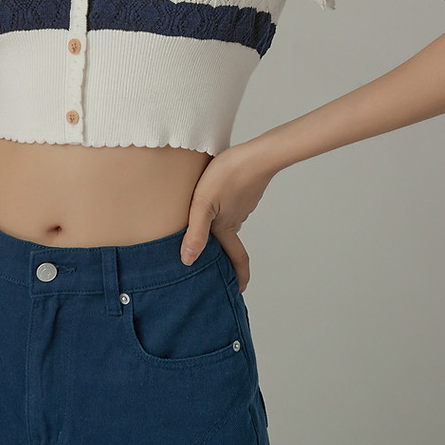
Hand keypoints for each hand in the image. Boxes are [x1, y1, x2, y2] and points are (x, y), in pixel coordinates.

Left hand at [180, 140, 275, 292]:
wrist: (255, 154)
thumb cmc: (227, 175)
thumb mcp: (203, 204)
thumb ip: (196, 233)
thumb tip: (188, 261)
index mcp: (226, 227)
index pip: (237, 258)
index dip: (239, 276)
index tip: (240, 290)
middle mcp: (236, 218)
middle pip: (231, 240)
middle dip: (225, 252)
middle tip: (216, 258)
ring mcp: (243, 204)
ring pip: (231, 220)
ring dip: (222, 226)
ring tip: (207, 224)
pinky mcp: (245, 189)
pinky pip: (233, 204)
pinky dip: (225, 207)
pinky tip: (215, 197)